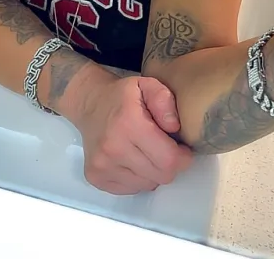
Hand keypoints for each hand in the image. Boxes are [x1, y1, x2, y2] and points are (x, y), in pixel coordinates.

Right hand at [75, 74, 192, 194]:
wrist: (90, 104)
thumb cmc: (122, 95)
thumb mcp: (147, 84)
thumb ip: (164, 100)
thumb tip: (174, 127)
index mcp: (128, 124)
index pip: (169, 160)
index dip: (183, 157)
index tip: (182, 147)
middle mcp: (112, 149)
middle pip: (160, 175)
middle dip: (169, 164)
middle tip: (165, 148)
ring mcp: (102, 166)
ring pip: (147, 184)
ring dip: (152, 171)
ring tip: (146, 151)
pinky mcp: (96, 178)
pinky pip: (131, 189)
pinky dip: (138, 177)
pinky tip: (132, 159)